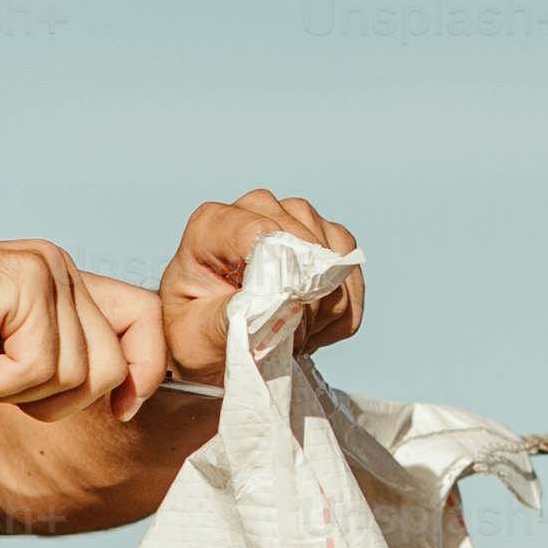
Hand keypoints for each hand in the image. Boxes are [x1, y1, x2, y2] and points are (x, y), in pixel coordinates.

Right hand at [0, 235, 158, 420]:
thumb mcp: (3, 364)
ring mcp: (46, 270)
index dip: (147, 372)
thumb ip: (57, 367)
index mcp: (60, 285)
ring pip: (78, 373)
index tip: (124, 409)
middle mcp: (60, 269)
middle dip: (57, 400)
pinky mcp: (27, 282)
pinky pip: (39, 366)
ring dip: (16, 391)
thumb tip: (123, 393)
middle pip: (113, 365)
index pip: (144, 322)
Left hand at [158, 190, 361, 383]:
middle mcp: (255, 209)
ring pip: (334, 258)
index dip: (280, 278)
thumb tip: (275, 302)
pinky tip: (314, 325)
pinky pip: (350, 269)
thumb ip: (230, 317)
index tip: (278, 316)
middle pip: (304, 245)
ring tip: (296, 331)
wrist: (213, 339)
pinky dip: (342, 308)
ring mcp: (293, 217)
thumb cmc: (197, 332)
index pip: (261, 232)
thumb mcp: (196, 336)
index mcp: (212, 226)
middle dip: (303, 301)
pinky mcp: (323, 236)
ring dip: (325, 308)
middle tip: (285, 335)